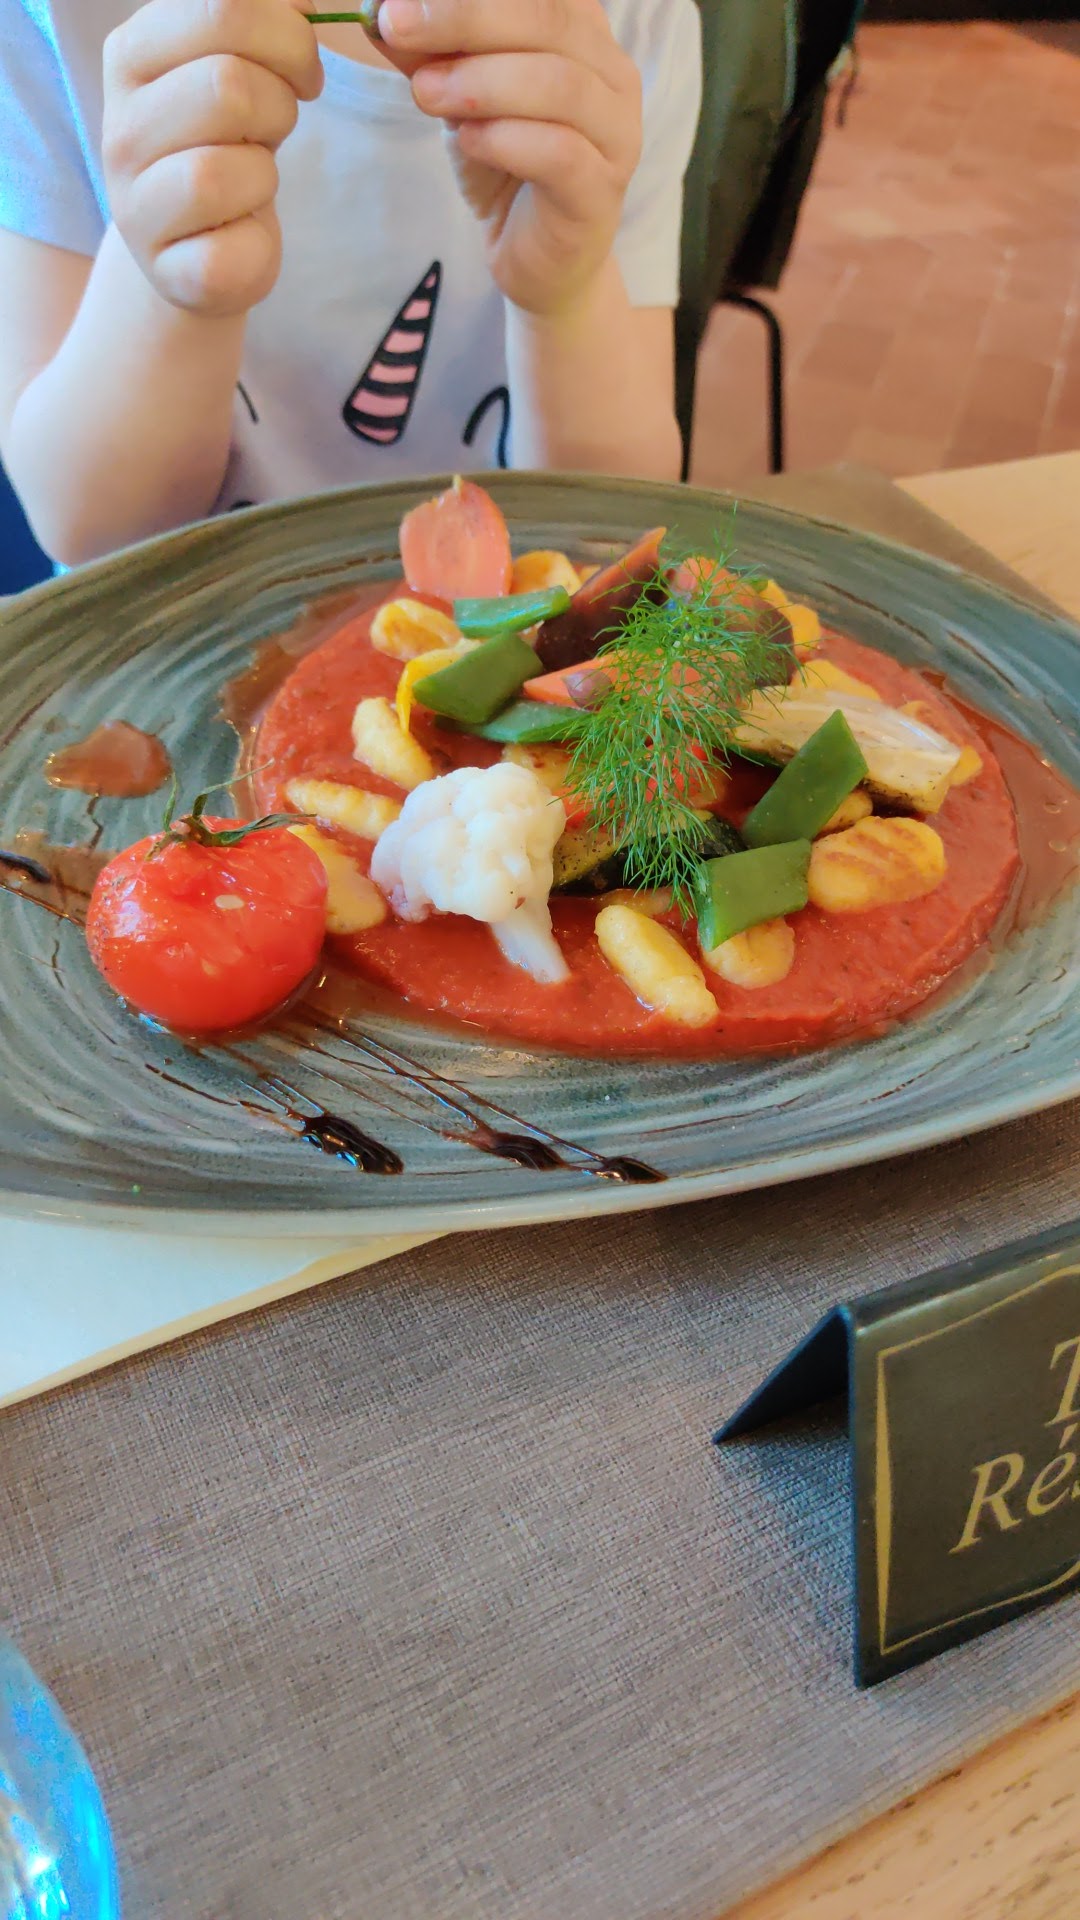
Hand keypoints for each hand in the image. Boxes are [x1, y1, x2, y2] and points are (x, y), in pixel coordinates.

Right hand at [102, 0, 322, 316]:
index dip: (287, 35)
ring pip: (227, 171)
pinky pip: (237, 252)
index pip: (221, 8)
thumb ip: (259, 17)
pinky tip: (243, 235)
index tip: (301, 67)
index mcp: (133, 53)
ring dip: (266, 176)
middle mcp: (120, 128)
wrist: (197, 243)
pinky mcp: (168, 272)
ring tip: (251, 181)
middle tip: (274, 128)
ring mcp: (135, 206)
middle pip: (228, 87)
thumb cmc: (227, 139)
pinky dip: (261, 244)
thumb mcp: (237, 60)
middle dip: (280, 106)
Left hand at [377, 0, 642, 317]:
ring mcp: (616, 134)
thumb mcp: (458, 95)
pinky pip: (559, 153)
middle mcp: (612, 74)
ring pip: (559, 85)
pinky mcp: (601, 192)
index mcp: (583, 32)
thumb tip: (382, 11)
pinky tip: (466, 140)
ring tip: (425, 94)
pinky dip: (504, 139)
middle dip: (464, 17)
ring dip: (480, 82)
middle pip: (547, 20)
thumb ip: (430, 52)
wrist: (535, 256)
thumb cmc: (505, 163)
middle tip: (398, 25)